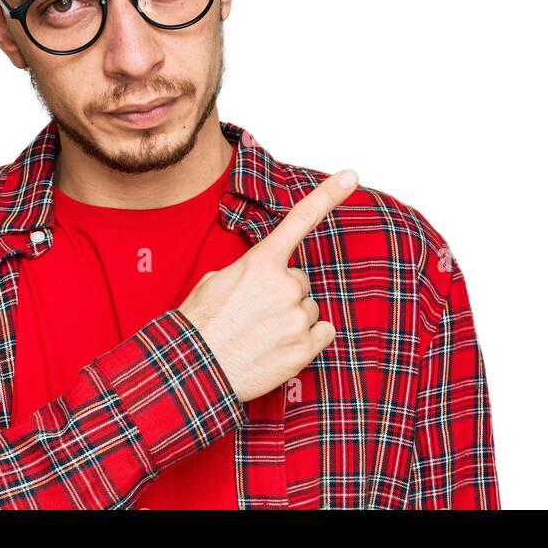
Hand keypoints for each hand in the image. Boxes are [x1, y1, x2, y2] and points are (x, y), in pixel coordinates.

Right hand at [178, 168, 358, 402]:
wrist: (196, 371)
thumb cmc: (200, 327)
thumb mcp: (214, 283)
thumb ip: (246, 273)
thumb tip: (258, 281)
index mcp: (261, 263)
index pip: (299, 221)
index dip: (328, 196)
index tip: (351, 175)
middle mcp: (285, 285)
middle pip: (301, 282)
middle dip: (283, 295)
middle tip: (254, 315)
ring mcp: (297, 317)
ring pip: (310, 309)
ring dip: (292, 319)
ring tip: (261, 335)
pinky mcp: (305, 348)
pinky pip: (323, 332)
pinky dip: (308, 340)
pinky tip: (281, 348)